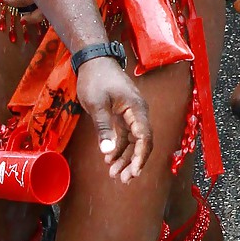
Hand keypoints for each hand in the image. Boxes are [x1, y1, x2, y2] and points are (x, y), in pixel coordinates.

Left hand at [74, 58, 151, 182]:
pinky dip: (118, 147)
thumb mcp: (97, 105)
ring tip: (113, 173)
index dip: (141, 157)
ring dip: (125, 157)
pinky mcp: (123, 114)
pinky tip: (109, 158)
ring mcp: (131, 113)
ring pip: (133, 140)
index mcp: (137, 108)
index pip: (145, 137)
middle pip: (141, 142)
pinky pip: (125, 135)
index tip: (134, 172)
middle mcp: (138, 112)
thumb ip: (104, 128)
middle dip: (133, 161)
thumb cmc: (96, 80)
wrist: (94, 61)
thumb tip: (107, 152)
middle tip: (122, 179)